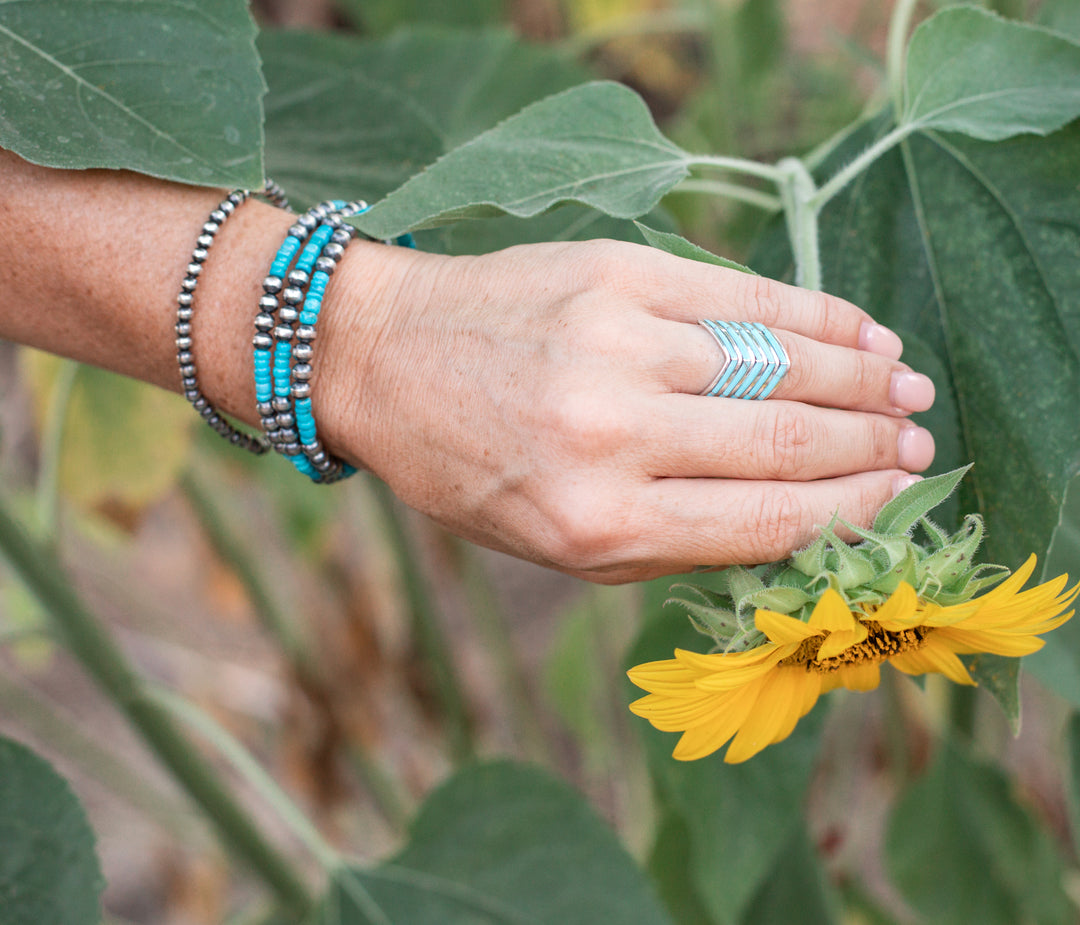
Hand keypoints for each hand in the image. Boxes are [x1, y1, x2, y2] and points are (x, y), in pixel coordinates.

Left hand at [317, 238, 934, 582]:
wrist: (387, 358)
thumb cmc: (470, 468)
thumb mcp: (557, 545)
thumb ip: (672, 542)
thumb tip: (794, 518)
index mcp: (598, 524)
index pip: (763, 522)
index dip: (847, 511)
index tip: (893, 498)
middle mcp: (614, 436)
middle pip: (784, 440)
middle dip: (868, 447)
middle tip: (918, 445)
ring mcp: (618, 345)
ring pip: (776, 363)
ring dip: (858, 378)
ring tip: (905, 389)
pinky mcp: (617, 274)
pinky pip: (741, 296)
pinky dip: (812, 316)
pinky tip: (856, 332)